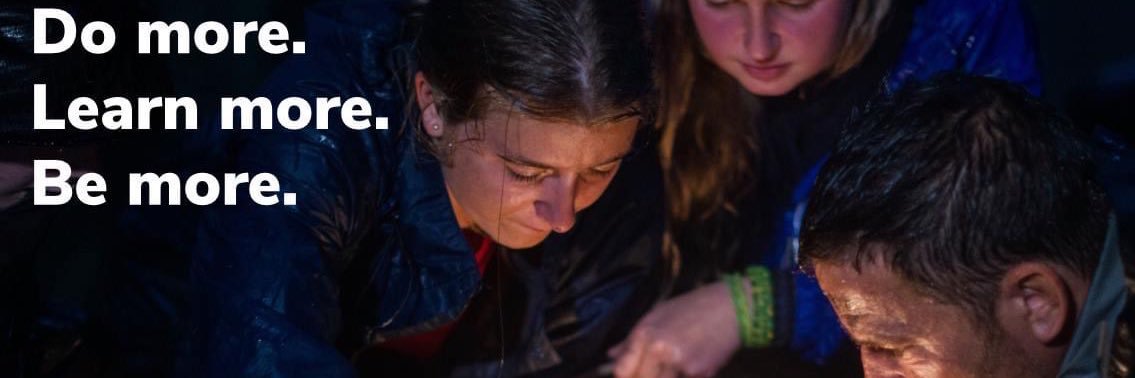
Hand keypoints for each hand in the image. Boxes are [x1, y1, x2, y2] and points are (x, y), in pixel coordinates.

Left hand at [608, 281, 740, 376]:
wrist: (731, 308)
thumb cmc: (692, 308)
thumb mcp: (656, 315)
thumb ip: (631, 339)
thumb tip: (611, 355)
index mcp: (646, 334)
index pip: (622, 370)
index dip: (625, 376)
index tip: (630, 374)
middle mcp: (660, 351)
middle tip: (654, 369)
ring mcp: (680, 365)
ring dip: (665, 376)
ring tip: (672, 364)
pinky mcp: (700, 374)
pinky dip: (682, 377)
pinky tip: (689, 365)